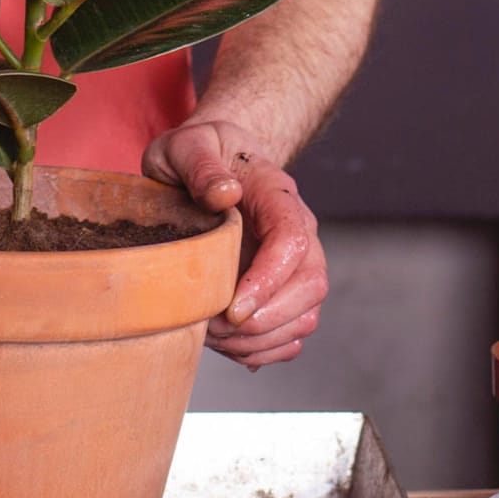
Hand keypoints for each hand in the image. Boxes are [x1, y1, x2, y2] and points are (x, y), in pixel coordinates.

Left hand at [141, 120, 326, 368]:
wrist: (214, 161)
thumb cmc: (199, 153)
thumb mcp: (187, 147)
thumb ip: (202, 165)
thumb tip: (224, 194)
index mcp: (278, 196)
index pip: (292, 242)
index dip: (267, 282)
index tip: (231, 308)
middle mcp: (299, 233)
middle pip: (311, 286)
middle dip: (265, 320)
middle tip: (214, 329)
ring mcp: (296, 266)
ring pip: (306, 316)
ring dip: (261, 341)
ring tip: (213, 337)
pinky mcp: (284, 291)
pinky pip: (291, 333)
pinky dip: (262, 350)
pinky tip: (227, 345)